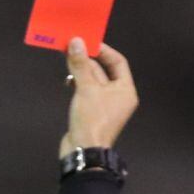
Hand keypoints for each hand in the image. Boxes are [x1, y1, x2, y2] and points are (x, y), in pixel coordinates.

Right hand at [60, 39, 137, 155]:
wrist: (83, 152)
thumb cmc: (92, 120)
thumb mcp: (86, 88)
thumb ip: (81, 65)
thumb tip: (75, 42)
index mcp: (125, 90)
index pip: (118, 62)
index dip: (104, 50)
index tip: (89, 42)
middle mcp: (117, 97)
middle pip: (103, 71)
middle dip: (88, 60)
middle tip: (73, 48)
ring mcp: (104, 106)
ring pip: (93, 82)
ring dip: (81, 72)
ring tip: (68, 61)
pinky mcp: (91, 114)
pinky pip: (86, 93)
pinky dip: (78, 85)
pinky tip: (68, 80)